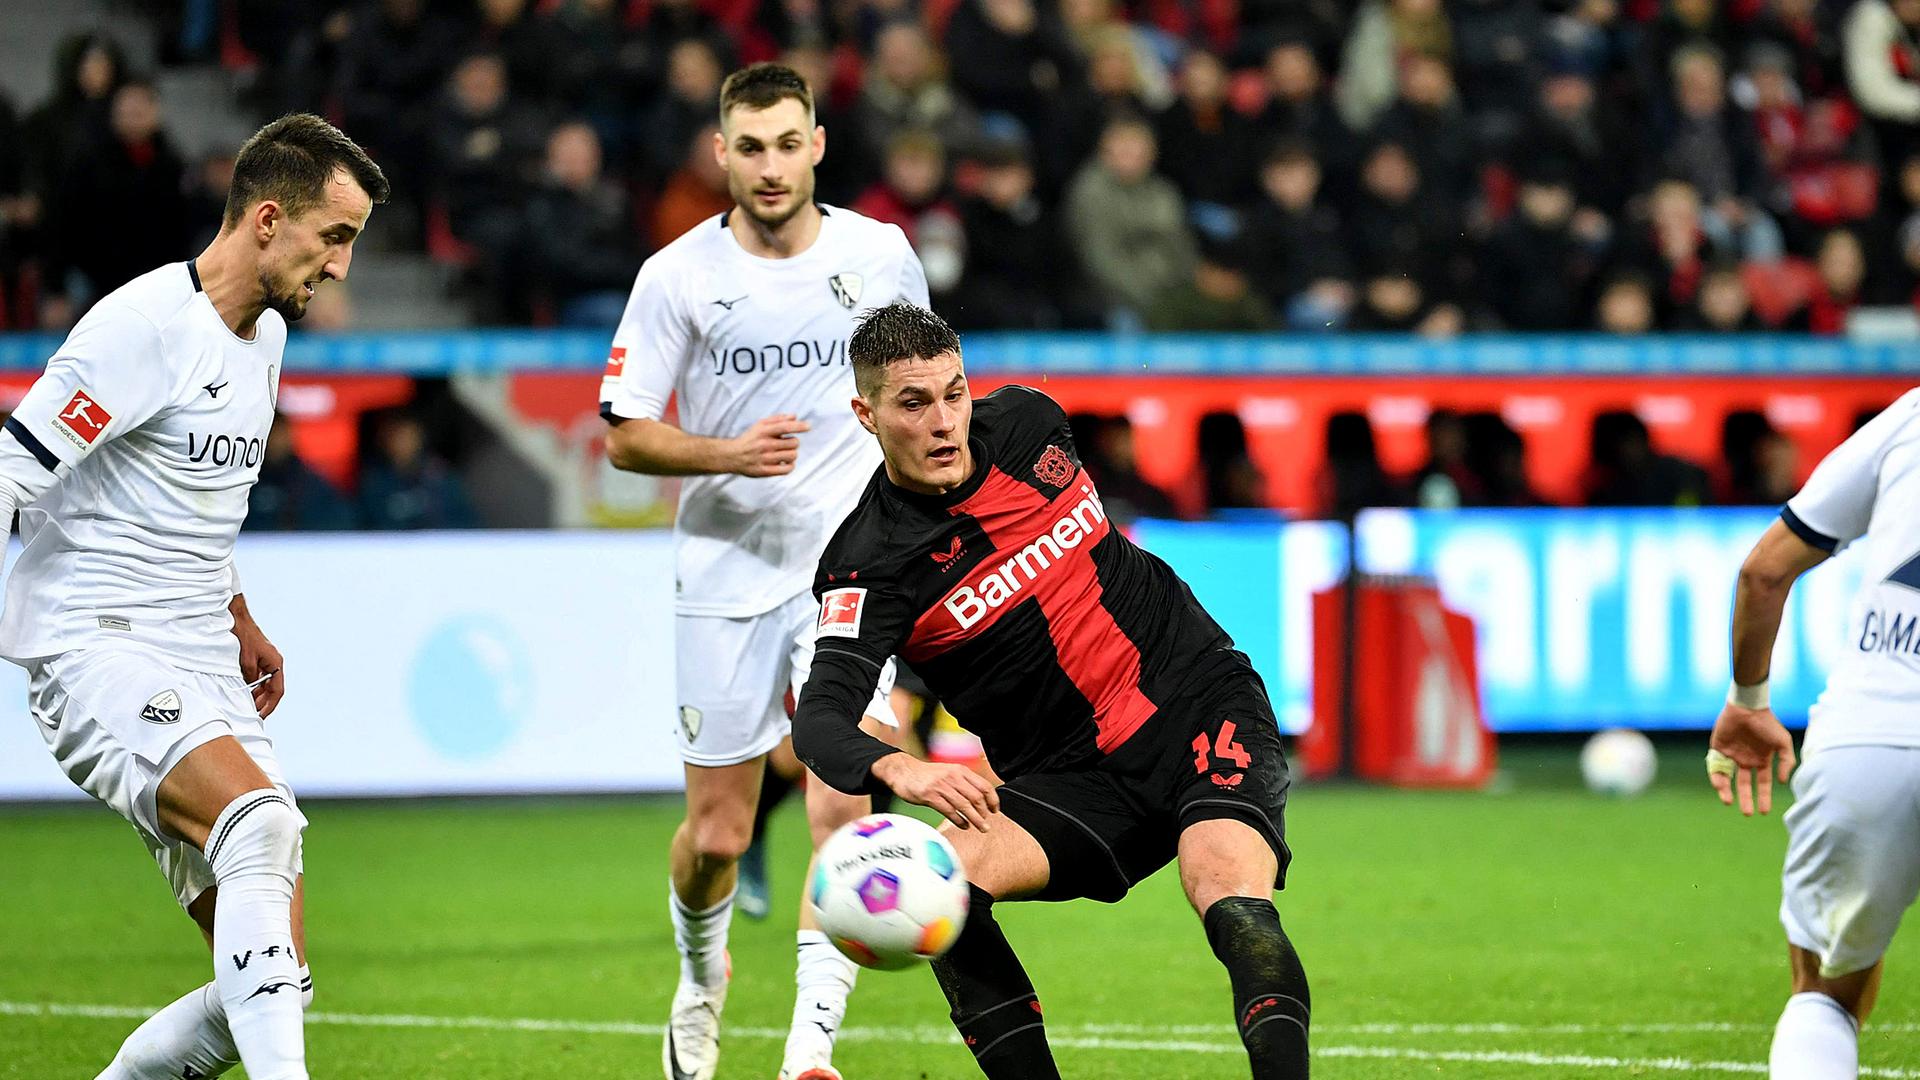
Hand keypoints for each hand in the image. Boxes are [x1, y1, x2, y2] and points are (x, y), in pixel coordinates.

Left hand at [233, 610, 285, 718]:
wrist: (237, 619)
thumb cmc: (243, 636)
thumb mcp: (246, 661)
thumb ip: (250, 678)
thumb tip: (250, 690)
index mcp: (276, 663)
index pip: (277, 690)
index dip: (270, 705)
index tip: (261, 715)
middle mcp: (274, 662)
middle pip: (273, 688)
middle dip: (264, 702)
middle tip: (253, 714)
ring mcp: (266, 660)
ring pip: (266, 683)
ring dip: (258, 694)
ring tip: (248, 705)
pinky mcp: (259, 657)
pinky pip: (259, 676)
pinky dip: (254, 685)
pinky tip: (245, 691)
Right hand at [729, 413, 809, 476]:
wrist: (732, 456)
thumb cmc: (750, 439)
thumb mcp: (760, 425)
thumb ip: (778, 419)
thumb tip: (795, 417)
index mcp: (763, 431)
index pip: (785, 427)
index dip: (799, 426)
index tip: (808, 426)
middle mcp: (764, 444)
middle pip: (794, 443)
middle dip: (794, 443)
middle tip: (786, 444)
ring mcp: (765, 459)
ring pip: (793, 456)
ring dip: (792, 454)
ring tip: (785, 453)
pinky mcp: (765, 471)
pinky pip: (787, 469)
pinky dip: (790, 465)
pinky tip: (785, 462)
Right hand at [872, 753, 999, 830]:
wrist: (903, 771)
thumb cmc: (927, 775)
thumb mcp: (948, 772)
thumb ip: (963, 782)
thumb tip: (981, 797)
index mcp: (960, 770)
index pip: (984, 785)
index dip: (992, 800)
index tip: (994, 810)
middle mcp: (953, 776)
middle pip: (976, 797)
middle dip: (984, 813)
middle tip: (987, 824)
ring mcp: (941, 786)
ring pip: (964, 805)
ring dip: (975, 819)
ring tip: (981, 828)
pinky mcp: (930, 796)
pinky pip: (949, 811)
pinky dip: (959, 820)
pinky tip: (964, 826)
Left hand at [1708, 703, 1795, 815]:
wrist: (1747, 707)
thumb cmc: (1767, 723)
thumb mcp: (1783, 742)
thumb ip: (1787, 761)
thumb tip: (1783, 782)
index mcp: (1762, 760)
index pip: (1763, 784)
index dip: (1764, 797)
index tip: (1765, 812)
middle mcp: (1746, 760)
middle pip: (1745, 785)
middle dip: (1746, 800)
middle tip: (1747, 813)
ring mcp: (1731, 756)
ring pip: (1728, 779)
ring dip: (1728, 791)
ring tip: (1729, 802)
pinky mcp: (1718, 749)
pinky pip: (1715, 767)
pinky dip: (1717, 778)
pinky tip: (1721, 786)